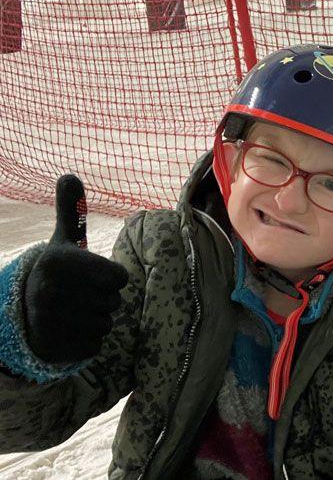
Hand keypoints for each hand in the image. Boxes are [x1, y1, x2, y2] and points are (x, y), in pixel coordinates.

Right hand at [22, 175, 127, 362]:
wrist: (22, 313)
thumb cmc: (58, 275)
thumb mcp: (63, 242)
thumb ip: (71, 211)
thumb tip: (69, 175)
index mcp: (60, 262)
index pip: (120, 277)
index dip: (111, 278)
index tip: (91, 276)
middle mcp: (51, 290)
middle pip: (115, 302)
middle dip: (103, 300)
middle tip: (79, 296)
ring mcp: (52, 321)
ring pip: (107, 324)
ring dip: (96, 319)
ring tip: (72, 312)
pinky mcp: (56, 347)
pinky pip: (96, 344)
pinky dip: (88, 340)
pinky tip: (68, 330)